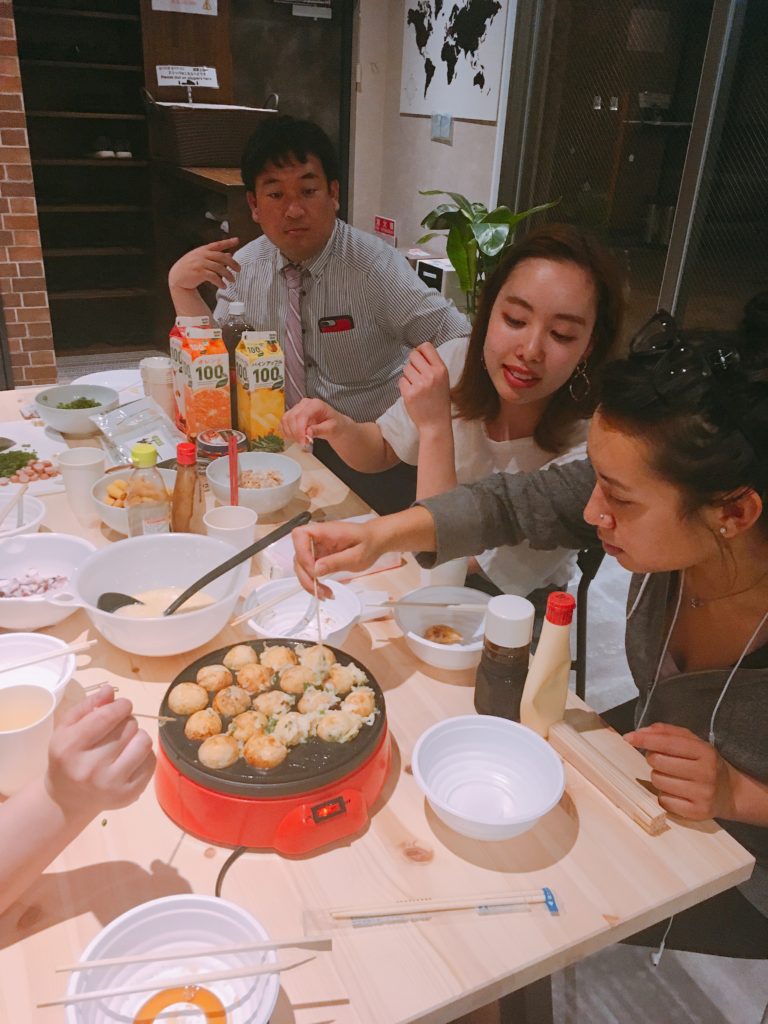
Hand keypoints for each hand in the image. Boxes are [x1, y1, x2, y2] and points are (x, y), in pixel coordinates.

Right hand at [45, 685, 154, 820]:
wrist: (69, 799)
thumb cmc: (68, 757)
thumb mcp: (67, 728)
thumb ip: (87, 706)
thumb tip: (110, 690)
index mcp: (69, 748)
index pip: (106, 716)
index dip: (120, 705)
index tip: (122, 705)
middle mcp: (90, 768)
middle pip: (129, 726)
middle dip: (126, 721)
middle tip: (117, 728)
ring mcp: (111, 784)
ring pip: (144, 742)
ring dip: (137, 736)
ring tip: (124, 742)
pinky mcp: (130, 794)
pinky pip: (151, 760)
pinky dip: (143, 754)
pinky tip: (128, 758)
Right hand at [168, 238, 240, 292]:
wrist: (177, 277)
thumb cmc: (190, 268)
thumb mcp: (201, 259)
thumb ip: (215, 257)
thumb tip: (230, 255)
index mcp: (203, 250)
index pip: (217, 244)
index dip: (228, 242)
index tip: (236, 240)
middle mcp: (202, 255)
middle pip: (221, 257)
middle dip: (232, 263)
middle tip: (238, 269)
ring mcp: (200, 263)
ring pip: (219, 268)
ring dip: (228, 275)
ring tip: (233, 280)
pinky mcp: (199, 273)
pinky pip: (213, 277)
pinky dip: (220, 282)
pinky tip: (223, 286)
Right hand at [281, 398, 348, 448]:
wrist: (333, 425)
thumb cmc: (334, 425)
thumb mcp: (331, 429)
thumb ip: (320, 430)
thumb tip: (308, 432)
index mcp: (316, 404)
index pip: (302, 415)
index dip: (299, 430)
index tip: (302, 441)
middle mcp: (304, 404)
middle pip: (291, 417)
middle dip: (295, 433)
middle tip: (303, 443)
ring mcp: (297, 408)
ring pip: (285, 420)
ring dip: (290, 433)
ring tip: (301, 441)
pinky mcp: (292, 415)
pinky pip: (283, 423)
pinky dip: (286, 432)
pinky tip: (294, 438)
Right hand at [292, 521, 382, 594]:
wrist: (374, 542)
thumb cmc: (368, 542)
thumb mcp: (356, 555)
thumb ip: (336, 561)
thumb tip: (316, 569)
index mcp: (325, 531)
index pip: (300, 535)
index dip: (302, 553)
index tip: (313, 570)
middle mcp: (317, 539)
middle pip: (298, 556)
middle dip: (306, 576)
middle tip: (319, 591)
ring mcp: (316, 549)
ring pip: (302, 567)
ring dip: (310, 583)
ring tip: (325, 594)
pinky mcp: (319, 558)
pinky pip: (310, 571)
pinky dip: (315, 583)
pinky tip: (325, 591)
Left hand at [398, 342, 451, 430]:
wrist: (436, 423)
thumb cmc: (439, 401)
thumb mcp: (443, 380)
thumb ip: (433, 365)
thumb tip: (418, 351)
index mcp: (441, 370)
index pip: (426, 347)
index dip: (420, 350)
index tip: (419, 356)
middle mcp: (431, 375)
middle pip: (413, 355)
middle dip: (412, 363)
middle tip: (416, 373)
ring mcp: (419, 384)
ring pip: (406, 368)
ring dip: (408, 375)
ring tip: (416, 385)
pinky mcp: (409, 393)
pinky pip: (401, 380)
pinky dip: (404, 386)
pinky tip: (412, 393)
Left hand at [625, 722, 732, 819]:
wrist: (731, 792)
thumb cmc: (704, 763)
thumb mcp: (692, 742)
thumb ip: (666, 732)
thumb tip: (641, 732)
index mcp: (705, 751)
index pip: (667, 743)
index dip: (645, 739)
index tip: (628, 738)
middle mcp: (706, 772)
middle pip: (658, 762)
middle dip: (653, 759)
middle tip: (663, 761)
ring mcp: (703, 794)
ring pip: (658, 782)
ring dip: (658, 778)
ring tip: (672, 777)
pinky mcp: (697, 812)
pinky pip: (664, 801)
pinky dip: (664, 796)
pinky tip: (677, 792)